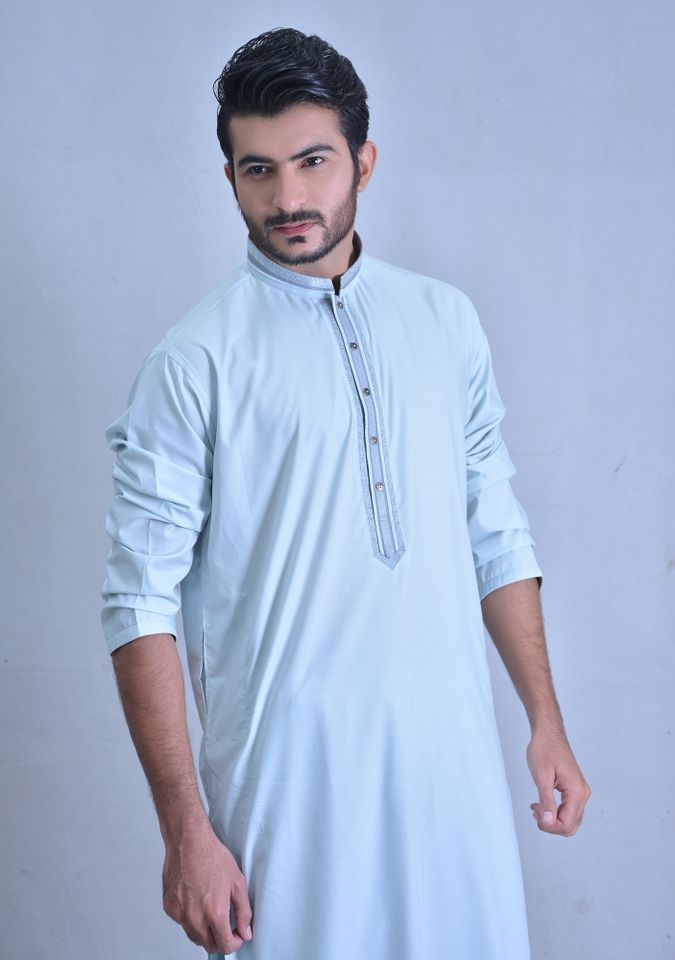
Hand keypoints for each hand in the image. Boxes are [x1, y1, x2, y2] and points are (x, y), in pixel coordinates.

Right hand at [162, 823, 253, 954]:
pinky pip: (181, 922)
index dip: (234, 943)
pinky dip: (190, 918)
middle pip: (208, 945)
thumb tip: (245, 932)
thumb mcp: (237, 882)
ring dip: (204, 931)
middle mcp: (194, 918)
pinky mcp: (169, 907)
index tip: (236, 935)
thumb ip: (243, 912)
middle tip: (226, 924)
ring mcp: (179, 914)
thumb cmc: (212, 856)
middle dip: (220, 939)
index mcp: (214, 913)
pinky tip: (196, 899)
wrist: (188, 841)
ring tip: (210, 908)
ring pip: (194, 936)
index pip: (224, 946)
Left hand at [526, 726, 590, 835]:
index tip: (535, 816)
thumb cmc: (544, 749)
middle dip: (551, 824)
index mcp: (577, 792)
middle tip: (535, 811)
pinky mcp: (574, 790)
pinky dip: (555, 812)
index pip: (567, 824)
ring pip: (569, 819)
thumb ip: (546, 801)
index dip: (550, 826)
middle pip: (570, 826)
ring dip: (552, 819)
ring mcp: (580, 792)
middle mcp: (583, 794)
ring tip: (536, 808)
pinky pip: (567, 810)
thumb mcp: (542, 776)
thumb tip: (548, 822)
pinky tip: (541, 804)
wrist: (548, 733)